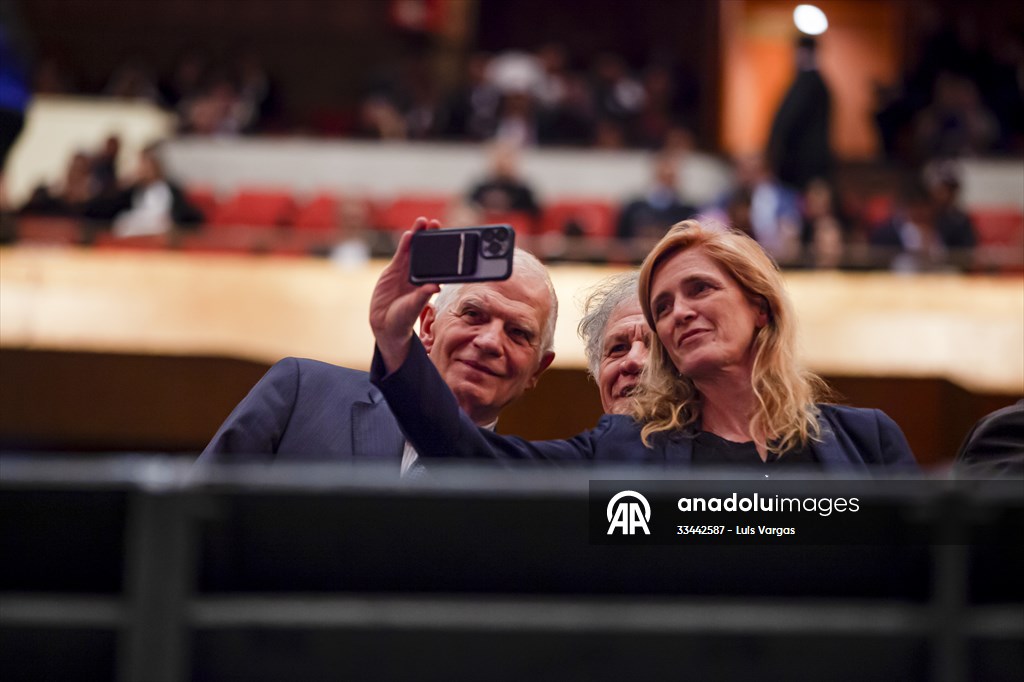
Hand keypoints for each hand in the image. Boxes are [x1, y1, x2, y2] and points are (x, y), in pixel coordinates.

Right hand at [369, 217, 441, 372]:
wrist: (385, 323)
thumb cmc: (403, 318)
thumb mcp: (414, 307)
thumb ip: (422, 295)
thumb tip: (436, 287)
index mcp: (428, 282)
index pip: (438, 264)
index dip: (443, 251)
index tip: (449, 239)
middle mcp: (418, 274)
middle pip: (426, 252)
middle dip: (430, 237)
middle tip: (436, 223)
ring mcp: (405, 271)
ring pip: (413, 249)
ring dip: (417, 236)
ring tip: (422, 222)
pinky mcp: (393, 270)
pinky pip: (400, 255)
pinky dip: (405, 245)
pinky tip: (409, 235)